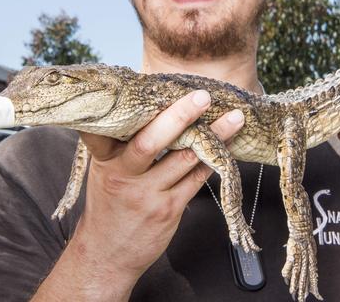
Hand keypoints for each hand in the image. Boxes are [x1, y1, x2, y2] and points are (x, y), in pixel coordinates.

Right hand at [73, 90, 244, 284]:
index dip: (118, 109)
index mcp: (105, 161)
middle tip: (202, 96)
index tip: (139, 84)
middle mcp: (124, 175)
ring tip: (235, 116)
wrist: (107, 255)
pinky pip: (196, 178)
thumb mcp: (104, 173)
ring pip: (184, 158)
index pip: (106, 130)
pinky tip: (228, 145)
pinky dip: (213, 159)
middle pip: (152, 141)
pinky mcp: (168, 209)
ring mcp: (148, 194)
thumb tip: (150, 110)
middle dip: (179, 116)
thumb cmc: (109, 205)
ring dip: (213, 135)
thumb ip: (121, 145)